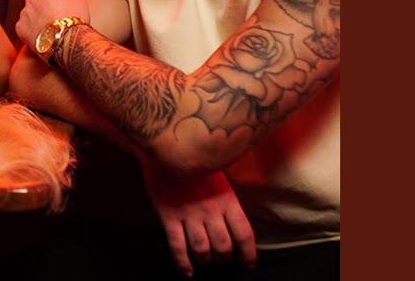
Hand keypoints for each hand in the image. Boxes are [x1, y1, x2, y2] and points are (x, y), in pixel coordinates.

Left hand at [15, 0, 90, 49]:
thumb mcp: (80, 0)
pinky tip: (43, 37)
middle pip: (39, 2)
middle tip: (57, 21)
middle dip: (45, 9)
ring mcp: (24, 13)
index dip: (59, 0)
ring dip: (38, 20)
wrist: (66, 42)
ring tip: (51, 32)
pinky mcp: (19, 28)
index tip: (64, 9)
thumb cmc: (75, 19)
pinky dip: (32, 32)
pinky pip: (25, 28)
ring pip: (31, 15)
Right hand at [140, 160, 256, 276]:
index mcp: (227, 200)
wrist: (166, 146)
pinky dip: (183, 263)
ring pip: (202, 249)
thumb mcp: (219, 175)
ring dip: (205, 260)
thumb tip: (235, 219)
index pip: (244, 234)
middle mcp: (210, 210)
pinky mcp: (169, 216)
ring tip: (204, 260)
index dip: (248, 255)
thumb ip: (226, 199)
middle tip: (221, 259)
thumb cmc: (195, 161)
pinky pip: (177, 246)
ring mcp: (188, 215)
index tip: (248, 265)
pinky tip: (187, 272)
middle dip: (223, 258)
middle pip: (223, 246)